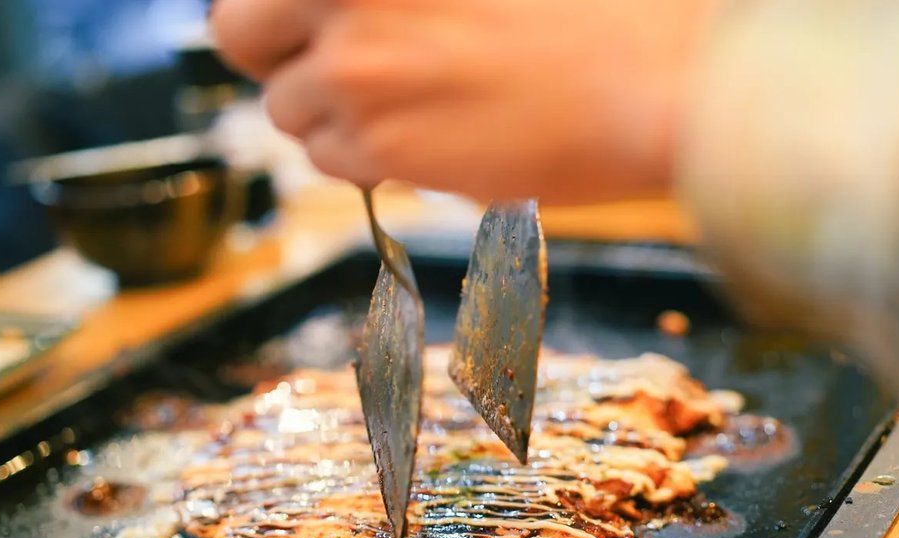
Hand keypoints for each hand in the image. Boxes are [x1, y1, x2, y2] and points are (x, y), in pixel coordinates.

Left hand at [211, 0, 715, 201]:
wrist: (661, 81)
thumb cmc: (596, 10)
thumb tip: (346, 15)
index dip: (279, 8)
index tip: (309, 24)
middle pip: (237, 35)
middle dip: (279, 56)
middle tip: (338, 66)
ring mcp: (358, 67)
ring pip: (288, 112)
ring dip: (335, 116)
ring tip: (413, 106)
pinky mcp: (384, 143)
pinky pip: (334, 162)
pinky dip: (370, 160)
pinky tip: (433, 139)